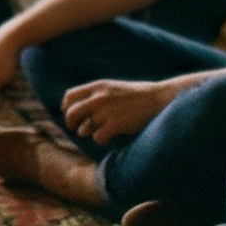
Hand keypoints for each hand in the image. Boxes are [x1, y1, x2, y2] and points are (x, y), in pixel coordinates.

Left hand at [60, 78, 182, 144]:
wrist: (159, 99)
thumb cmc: (137, 95)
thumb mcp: (114, 87)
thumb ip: (97, 95)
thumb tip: (79, 108)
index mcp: (98, 86)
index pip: (70, 96)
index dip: (66, 108)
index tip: (70, 114)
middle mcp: (99, 98)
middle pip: (71, 114)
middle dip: (71, 124)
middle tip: (77, 129)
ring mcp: (106, 111)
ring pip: (83, 129)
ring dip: (88, 133)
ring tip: (99, 131)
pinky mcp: (115, 124)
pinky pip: (97, 137)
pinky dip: (101, 139)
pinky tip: (109, 136)